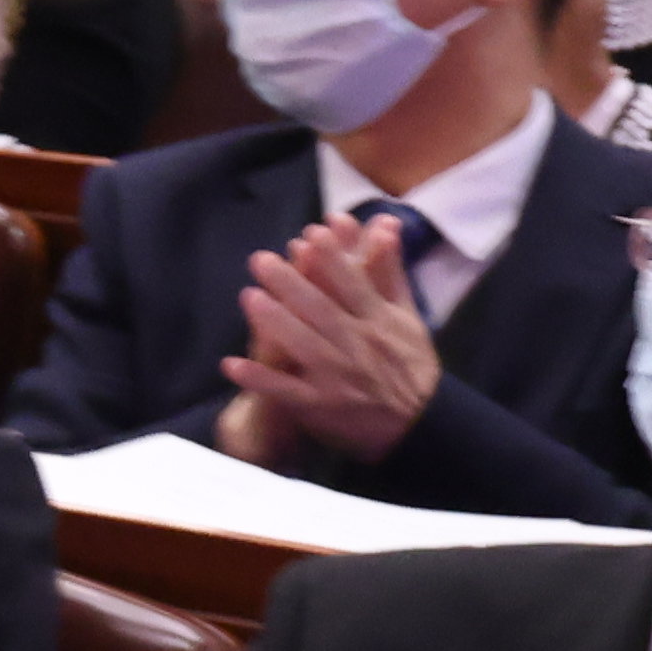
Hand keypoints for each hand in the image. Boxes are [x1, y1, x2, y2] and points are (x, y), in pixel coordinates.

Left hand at [218, 208, 444, 463]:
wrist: (420, 425)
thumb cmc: (408, 364)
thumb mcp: (407, 316)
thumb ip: (389, 272)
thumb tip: (385, 226)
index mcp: (378, 321)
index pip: (355, 286)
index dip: (334, 261)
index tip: (312, 234)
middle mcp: (358, 346)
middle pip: (323, 311)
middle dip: (293, 284)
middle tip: (261, 259)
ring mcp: (338, 377)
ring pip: (305, 346)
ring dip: (276, 323)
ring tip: (249, 297)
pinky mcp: (320, 405)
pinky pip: (286, 391)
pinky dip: (260, 379)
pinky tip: (231, 364)